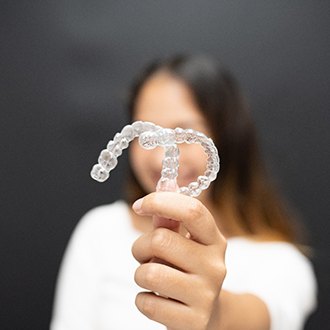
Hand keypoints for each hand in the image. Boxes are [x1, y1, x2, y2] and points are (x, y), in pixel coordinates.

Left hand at [132, 192, 226, 329]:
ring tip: (151, 277)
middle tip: (144, 254)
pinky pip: (147, 303)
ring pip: (149, 273)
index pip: (192, 211)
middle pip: (161, 240)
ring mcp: (206, 295)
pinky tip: (156, 299)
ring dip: (140, 274)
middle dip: (140, 246)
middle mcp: (216, 265)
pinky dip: (142, 299)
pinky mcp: (193, 322)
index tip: (139, 205)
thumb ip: (170, 219)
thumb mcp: (184, 243)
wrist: (206, 316)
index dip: (161, 201)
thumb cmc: (187, 270)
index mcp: (215, 240)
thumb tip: (164, 184)